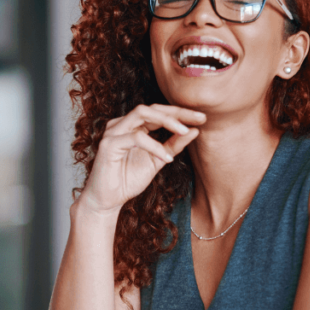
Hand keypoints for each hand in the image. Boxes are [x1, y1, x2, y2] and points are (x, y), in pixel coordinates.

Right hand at [80, 104, 203, 213]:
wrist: (107, 201)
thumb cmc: (128, 180)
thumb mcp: (158, 160)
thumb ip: (173, 145)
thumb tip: (194, 130)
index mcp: (132, 126)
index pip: (158, 112)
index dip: (180, 113)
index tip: (202, 118)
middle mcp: (121, 124)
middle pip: (152, 108)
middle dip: (177, 112)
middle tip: (199, 118)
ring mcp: (113, 132)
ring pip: (142, 114)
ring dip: (166, 121)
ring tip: (184, 131)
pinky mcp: (108, 144)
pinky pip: (136, 138)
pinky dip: (154, 146)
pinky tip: (167, 158)